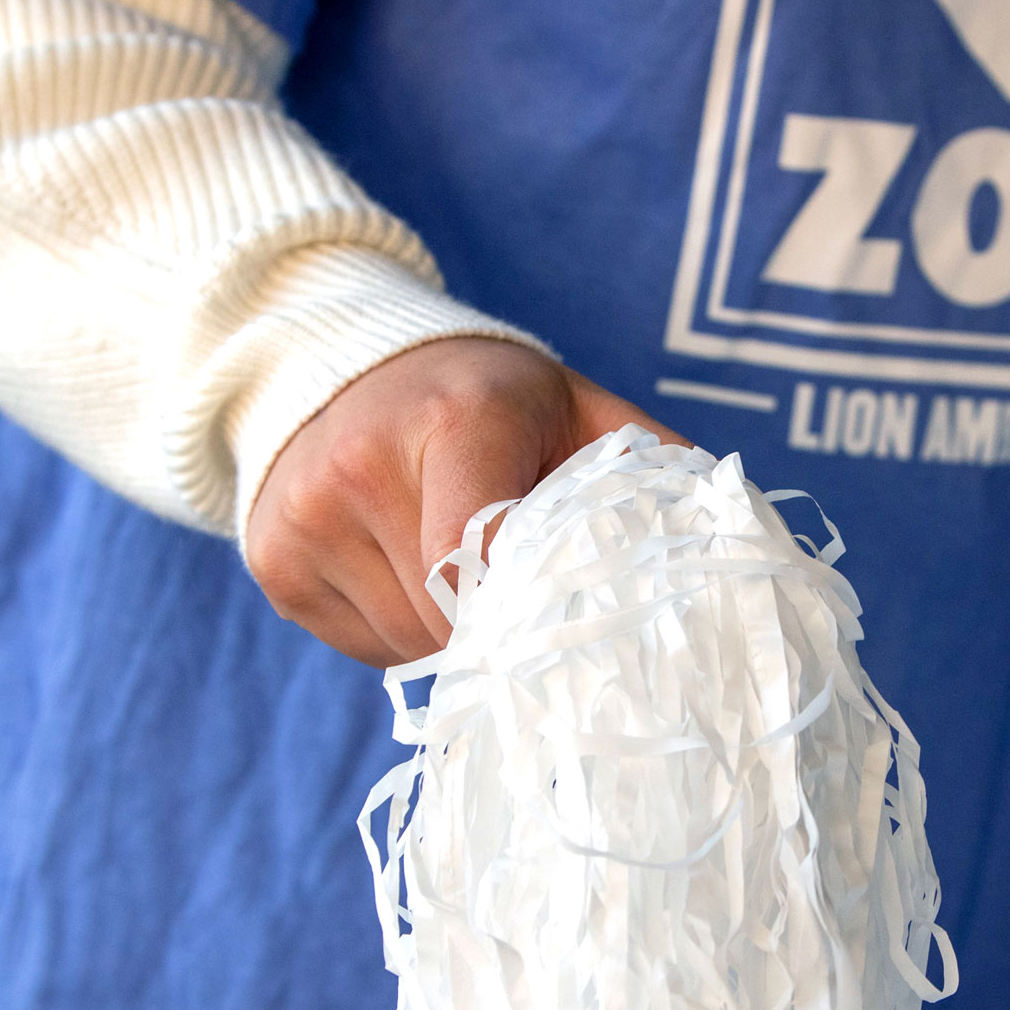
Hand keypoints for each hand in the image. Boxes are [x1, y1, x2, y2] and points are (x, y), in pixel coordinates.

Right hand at [245, 335, 674, 663]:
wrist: (347, 363)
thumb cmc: (494, 401)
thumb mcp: (580, 410)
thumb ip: (655, 474)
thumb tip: (738, 560)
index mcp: (458, 418)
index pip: (486, 551)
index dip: (530, 613)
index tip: (569, 636)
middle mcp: (363, 463)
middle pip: (457, 615)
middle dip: (506, 625)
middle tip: (529, 588)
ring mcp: (306, 514)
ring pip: (410, 643)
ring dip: (455, 636)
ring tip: (465, 572)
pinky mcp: (271, 559)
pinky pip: (363, 647)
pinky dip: (401, 633)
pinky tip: (408, 573)